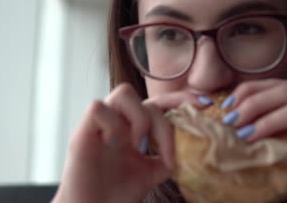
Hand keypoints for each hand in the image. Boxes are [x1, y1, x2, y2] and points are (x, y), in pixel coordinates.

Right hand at [52, 83, 207, 202]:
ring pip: (123, 92)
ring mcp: (101, 125)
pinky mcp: (82, 133)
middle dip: (163, 120)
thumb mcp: (151, 173)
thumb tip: (195, 147)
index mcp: (135, 128)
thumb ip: (168, 156)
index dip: (181, 99)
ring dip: (139, 117)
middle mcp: (120, 122)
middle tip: (166, 147)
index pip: (160, 103)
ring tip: (139, 145)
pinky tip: (117, 146)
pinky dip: (113, 124)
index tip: (204, 106)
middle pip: (146, 98)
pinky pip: (98, 108)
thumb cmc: (116, 194)